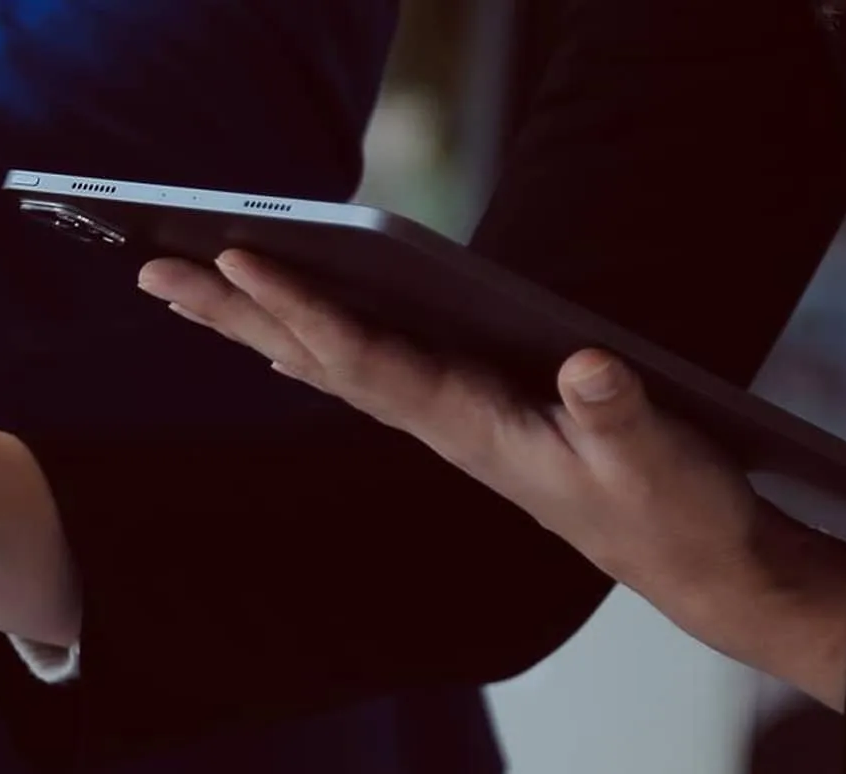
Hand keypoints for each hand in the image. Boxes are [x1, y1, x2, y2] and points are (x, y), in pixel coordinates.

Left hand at [138, 249, 845, 706]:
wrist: (693, 565)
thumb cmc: (673, 511)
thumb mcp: (658, 459)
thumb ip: (619, 415)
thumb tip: (589, 369)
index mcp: (469, 425)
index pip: (364, 357)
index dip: (302, 308)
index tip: (239, 260)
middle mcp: (440, 421)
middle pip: (316, 355)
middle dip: (236, 311)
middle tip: (152, 270)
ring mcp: (447, 420)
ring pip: (329, 359)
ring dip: (255, 320)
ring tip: (182, 284)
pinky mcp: (467, 414)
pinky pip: (368, 368)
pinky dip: (315, 340)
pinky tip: (276, 332)